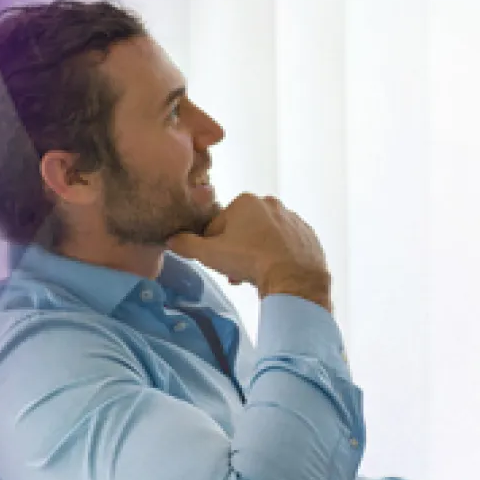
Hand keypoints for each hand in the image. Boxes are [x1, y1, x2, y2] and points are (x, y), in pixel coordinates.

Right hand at [170, 195, 331, 307]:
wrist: (294, 277)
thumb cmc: (249, 260)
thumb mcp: (210, 254)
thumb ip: (187, 245)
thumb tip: (171, 239)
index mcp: (246, 201)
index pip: (218, 224)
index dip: (213, 246)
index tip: (219, 262)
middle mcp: (271, 203)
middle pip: (243, 230)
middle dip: (236, 250)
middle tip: (235, 272)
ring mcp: (293, 218)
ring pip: (264, 237)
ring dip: (255, 254)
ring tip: (254, 276)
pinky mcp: (308, 234)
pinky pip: (286, 245)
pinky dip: (278, 256)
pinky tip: (275, 272)